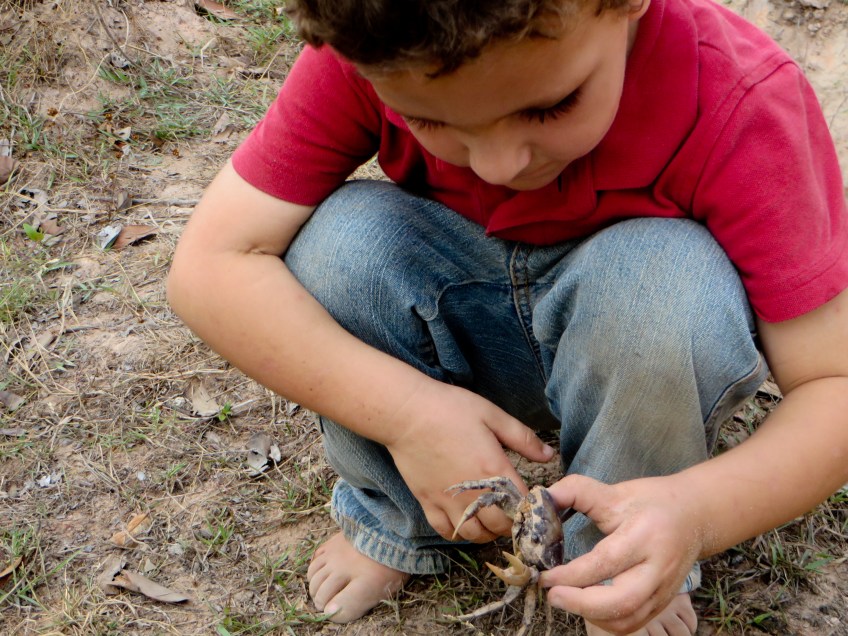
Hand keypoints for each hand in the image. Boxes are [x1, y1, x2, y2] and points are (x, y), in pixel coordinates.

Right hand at [384, 379, 556, 543]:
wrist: (406, 413)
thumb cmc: (450, 408)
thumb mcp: (492, 415)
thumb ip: (523, 437)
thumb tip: (549, 455)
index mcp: (494, 470)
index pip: (522, 505)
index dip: (530, 508)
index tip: (531, 503)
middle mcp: (473, 492)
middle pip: (499, 527)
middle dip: (511, 524)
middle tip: (512, 512)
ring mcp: (448, 501)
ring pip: (474, 535)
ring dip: (487, 532)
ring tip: (490, 520)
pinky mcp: (427, 502)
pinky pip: (445, 531)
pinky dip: (458, 533)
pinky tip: (464, 521)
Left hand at [539, 474, 704, 633]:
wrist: (696, 515)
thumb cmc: (653, 502)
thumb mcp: (616, 491)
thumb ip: (577, 492)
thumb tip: (544, 498)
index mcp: (645, 536)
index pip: (605, 563)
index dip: (571, 575)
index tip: (545, 576)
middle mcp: (658, 568)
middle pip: (621, 602)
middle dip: (581, 604)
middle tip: (552, 594)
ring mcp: (664, 590)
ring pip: (627, 620)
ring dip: (591, 616)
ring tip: (566, 598)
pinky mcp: (662, 603)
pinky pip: (633, 623)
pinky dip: (606, 620)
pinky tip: (587, 606)